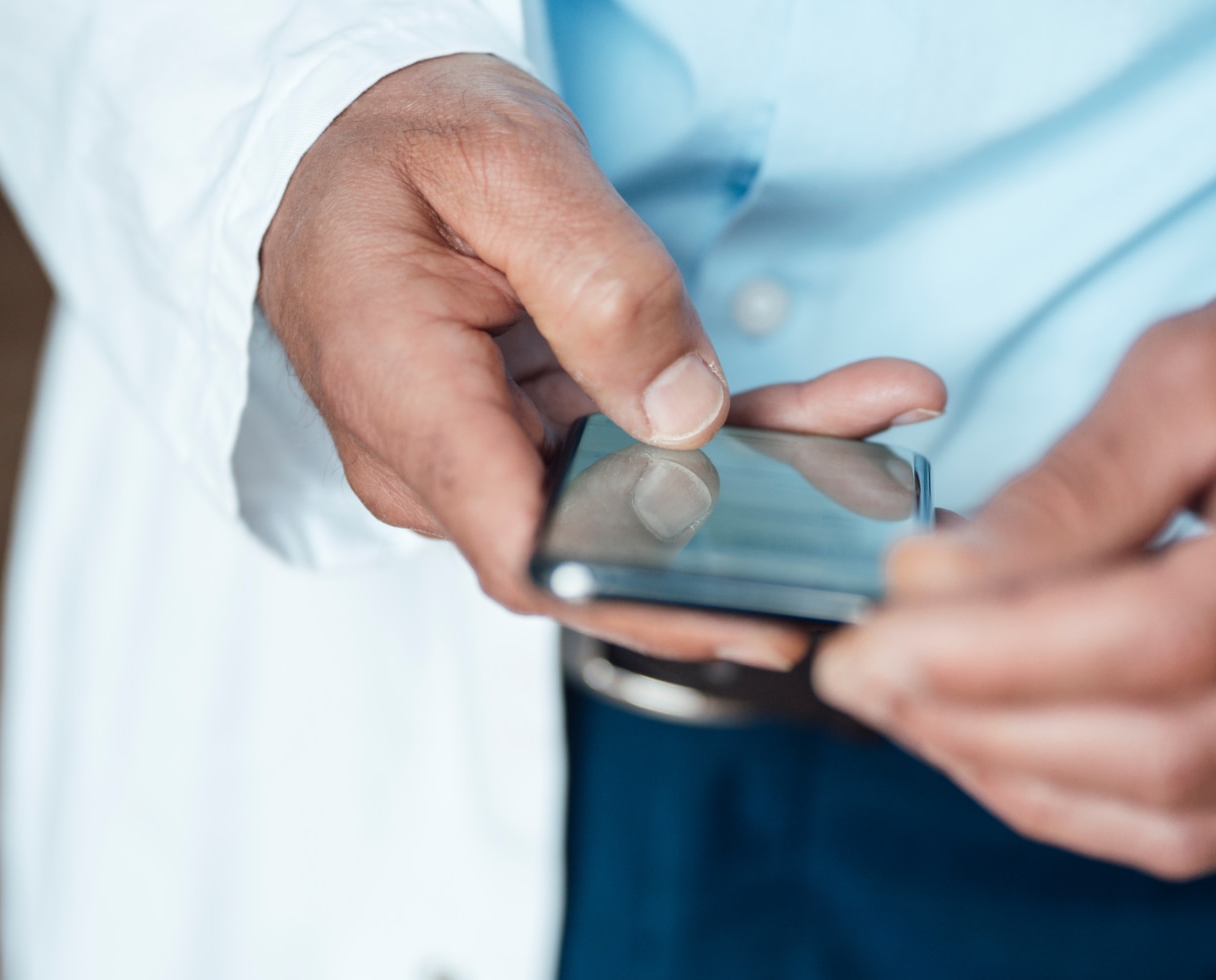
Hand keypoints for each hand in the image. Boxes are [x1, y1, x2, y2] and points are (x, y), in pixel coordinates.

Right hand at [260, 54, 942, 668]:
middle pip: (602, 535)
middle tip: (869, 501)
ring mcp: (483, 454)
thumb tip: (687, 412)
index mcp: (407, 403)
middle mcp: (436, 460)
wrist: (341, 133)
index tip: (753, 611)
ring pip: (632, 499)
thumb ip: (600, 286)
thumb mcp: (504, 167)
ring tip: (875, 416)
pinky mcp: (525, 434)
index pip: (529, 555)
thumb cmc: (394, 141)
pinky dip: (725, 433)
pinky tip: (822, 410)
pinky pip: (628, 454)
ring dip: (759, 468)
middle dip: (746, 527)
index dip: (646, 603)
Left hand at [815, 235, 1215, 876]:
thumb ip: (1071, 486)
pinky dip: (1079, 802)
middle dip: (985, 721)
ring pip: (1180, 813)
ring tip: (908, 706)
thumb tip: (932, 584)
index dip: (1007, 651)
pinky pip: (1208, 834)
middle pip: (1172, 746)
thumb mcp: (1199, 363)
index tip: (880, 630)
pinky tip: (992, 745)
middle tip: (863, 675)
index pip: (1178, 634)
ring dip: (1016, 772)